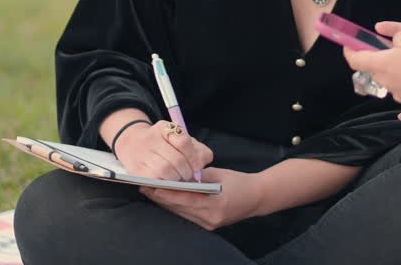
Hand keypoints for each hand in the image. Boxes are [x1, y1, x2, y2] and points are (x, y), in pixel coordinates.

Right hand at [113, 120, 212, 181]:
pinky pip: (154, 179)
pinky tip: (167, 182)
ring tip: (179, 179)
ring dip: (177, 178)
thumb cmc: (162, 144)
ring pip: (166, 170)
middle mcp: (151, 138)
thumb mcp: (178, 139)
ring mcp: (141, 153)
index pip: (183, 142)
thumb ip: (195, 148)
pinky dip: (164, 183)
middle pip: (176, 159)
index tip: (197, 166)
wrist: (131, 143)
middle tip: (189, 177)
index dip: (194, 157)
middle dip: (187, 172)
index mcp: (164, 128)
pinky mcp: (135, 168)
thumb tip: (200, 164)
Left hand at [141, 167, 261, 230]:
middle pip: (180, 208)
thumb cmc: (238, 182)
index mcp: (216, 203)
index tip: (152, 186)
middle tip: (144, 187)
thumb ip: (197, 176)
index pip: (186, 199)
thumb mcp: (217, 174)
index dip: (167, 193)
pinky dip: (175, 207)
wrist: (256, 197)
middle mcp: (211, 217)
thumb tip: (177, 175)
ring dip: (165, 203)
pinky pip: (187, 216)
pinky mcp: (208, 226)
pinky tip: (164, 199)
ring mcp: (209, 224)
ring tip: (150, 192)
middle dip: (161, 197)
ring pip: (181, 213)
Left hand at [343, 29, 400, 113]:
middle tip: (387, 46)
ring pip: (390, 77)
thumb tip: (393, 44)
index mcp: (379, 64)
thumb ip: (395, 36)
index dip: (349, 51)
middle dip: (377, 57)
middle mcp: (385, 81)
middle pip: (374, 68)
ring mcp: (398, 92)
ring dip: (394, 67)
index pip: (355, 60)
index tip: (348, 44)